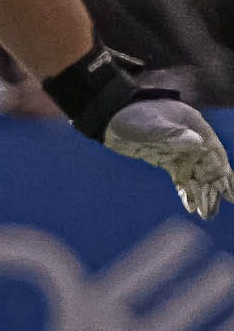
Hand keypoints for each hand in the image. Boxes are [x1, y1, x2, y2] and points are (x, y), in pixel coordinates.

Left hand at [105, 98, 229, 217]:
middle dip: (212, 190)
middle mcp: (191, 138)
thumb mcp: (149, 126)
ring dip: (201, 193)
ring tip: (206, 215)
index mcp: (194, 126)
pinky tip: (189, 206)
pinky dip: (185, 190)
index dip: (223, 173)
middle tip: (211, 212)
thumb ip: (172, 134)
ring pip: (196, 174)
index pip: (214, 153)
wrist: (109, 116)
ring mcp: (179, 149)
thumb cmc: (132, 116)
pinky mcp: (165, 158)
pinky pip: (181, 177)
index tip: (229, 194)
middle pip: (208, 167)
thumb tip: (198, 142)